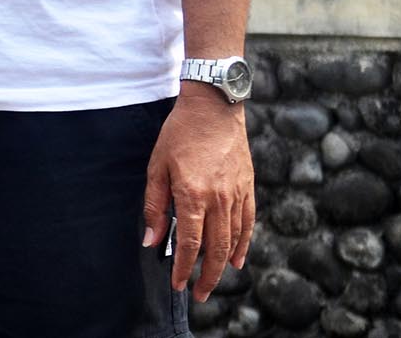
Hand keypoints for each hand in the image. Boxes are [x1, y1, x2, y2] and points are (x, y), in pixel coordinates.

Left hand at [142, 90, 253, 300]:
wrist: (214, 106)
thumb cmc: (180, 134)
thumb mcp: (157, 166)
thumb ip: (155, 205)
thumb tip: (152, 240)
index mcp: (193, 194)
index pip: (190, 243)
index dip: (185, 268)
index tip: (178, 285)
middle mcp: (219, 199)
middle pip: (215, 249)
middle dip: (207, 276)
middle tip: (198, 293)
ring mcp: (237, 194)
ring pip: (233, 240)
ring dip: (223, 265)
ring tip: (214, 280)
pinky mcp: (248, 187)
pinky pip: (248, 224)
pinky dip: (244, 244)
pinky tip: (237, 259)